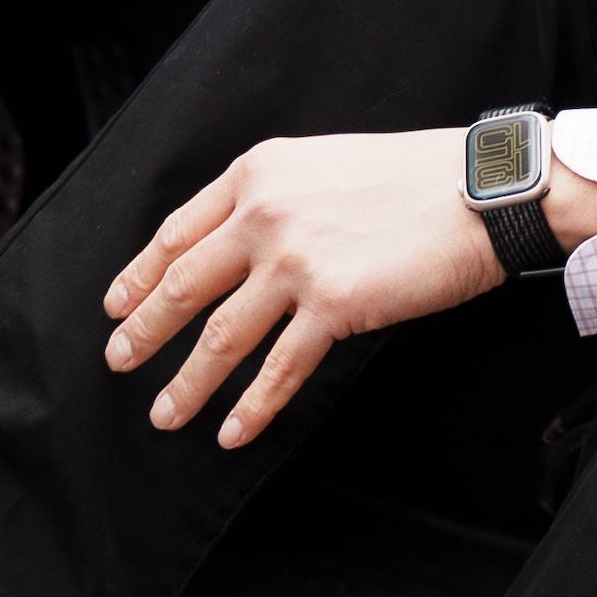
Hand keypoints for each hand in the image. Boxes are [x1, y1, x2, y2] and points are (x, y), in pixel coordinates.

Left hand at [103, 130, 504, 445]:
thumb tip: (242, 246)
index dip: (140, 274)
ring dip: (187, 382)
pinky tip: (232, 432)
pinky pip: (280, 367)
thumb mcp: (324, 164)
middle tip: (119, 362)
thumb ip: (276, 198)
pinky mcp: (334, 304)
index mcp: (257, 174)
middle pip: (184, 284)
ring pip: (221, 335)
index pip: (177, 231)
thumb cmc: (414, 177)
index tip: (117, 304)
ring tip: (165, 415)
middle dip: (144, 330)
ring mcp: (295, 260)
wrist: (479, 189)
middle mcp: (264, 215)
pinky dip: (252, 406)